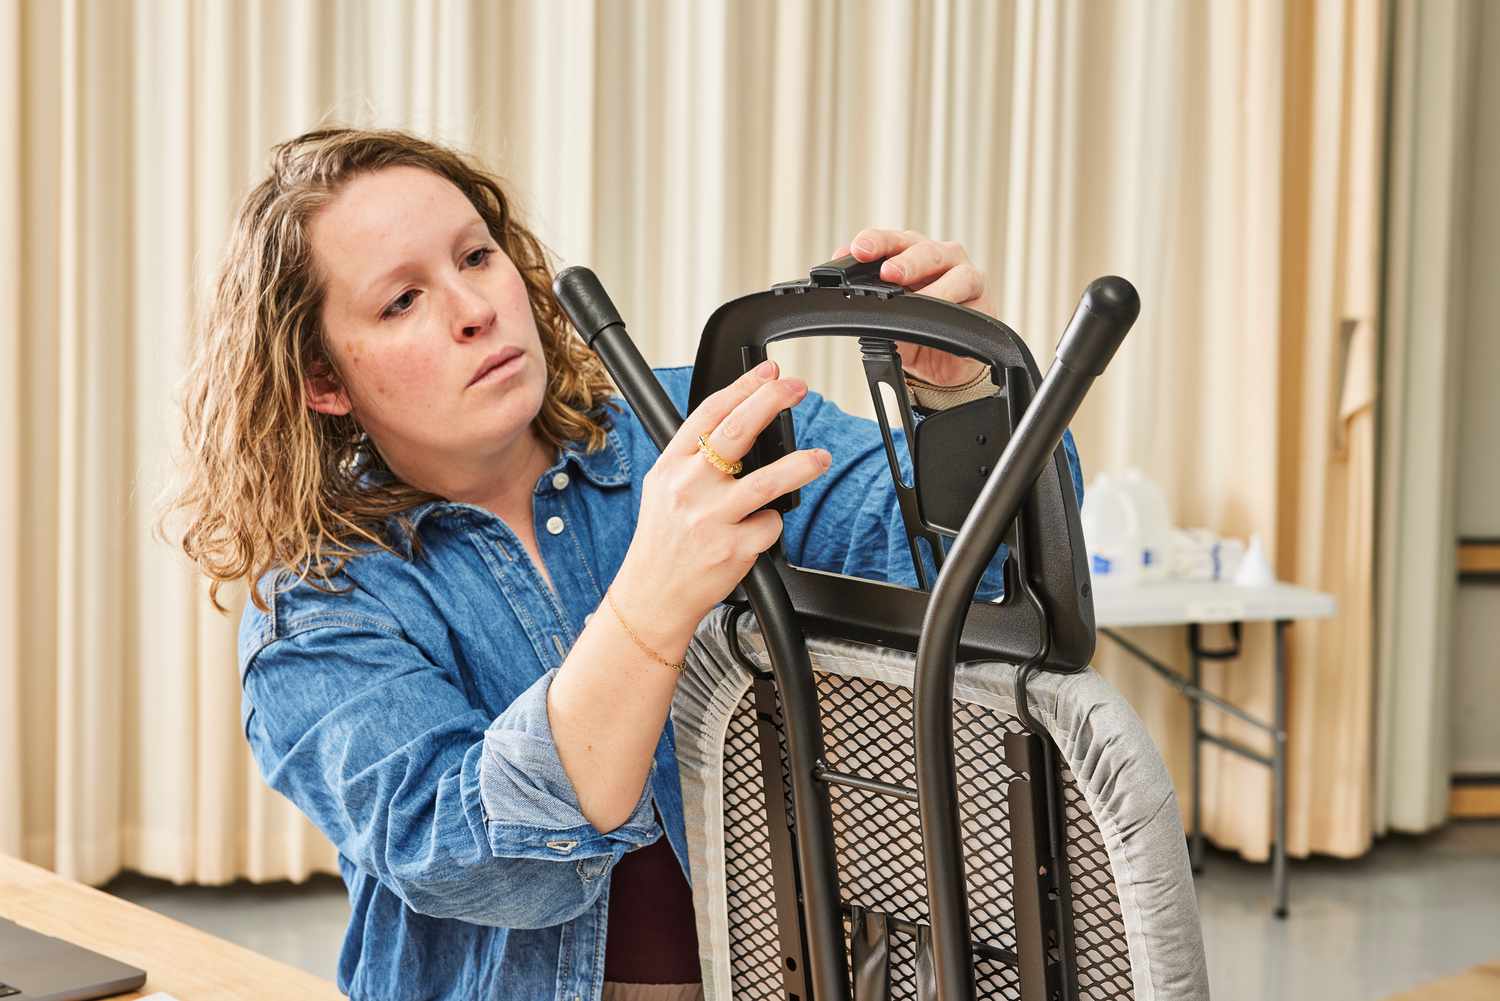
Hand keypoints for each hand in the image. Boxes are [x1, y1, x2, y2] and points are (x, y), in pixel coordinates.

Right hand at [612, 359, 831, 646]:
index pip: (708, 413)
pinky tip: (756, 531)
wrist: (651, 596)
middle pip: (738, 431)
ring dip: (800, 465)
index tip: (768, 372)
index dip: (743, 386)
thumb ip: (694, 460)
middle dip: (772, 402)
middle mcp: (688, 487)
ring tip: (819, 458)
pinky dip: (770, 525)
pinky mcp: (733, 548)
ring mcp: (711, 518)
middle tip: (797, 389)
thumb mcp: (662, 490)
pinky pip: (770, 525)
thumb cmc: (663, 542)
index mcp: (670, 466)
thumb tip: (740, 425)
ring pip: (769, 481)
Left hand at [832, 228, 992, 386]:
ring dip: (933, 281)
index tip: (859, 249)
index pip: (891, 241)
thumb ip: (869, 305)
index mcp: (909, 255)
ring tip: (915, 297)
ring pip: (952, 265)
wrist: (942, 364)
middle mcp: (938, 258)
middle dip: (904, 260)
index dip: (876, 241)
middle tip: (888, 273)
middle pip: (923, 248)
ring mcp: (962, 274)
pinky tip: (940, 310)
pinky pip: (970, 291)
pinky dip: (953, 299)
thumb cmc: (915, 331)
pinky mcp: (981, 297)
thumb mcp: (887, 320)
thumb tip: (846, 299)